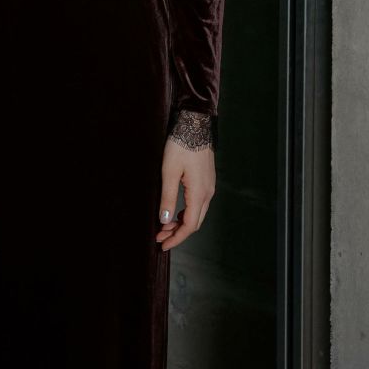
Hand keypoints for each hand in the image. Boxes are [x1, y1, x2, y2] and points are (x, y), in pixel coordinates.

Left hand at [155, 136, 215, 250]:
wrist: (195, 124)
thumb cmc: (181, 145)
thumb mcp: (169, 171)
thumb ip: (167, 197)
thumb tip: (164, 220)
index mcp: (199, 193)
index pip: (189, 225)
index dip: (176, 238)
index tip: (162, 244)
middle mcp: (208, 192)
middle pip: (195, 222)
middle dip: (177, 232)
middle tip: (160, 236)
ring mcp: (209, 186)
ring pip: (197, 213)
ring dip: (181, 222)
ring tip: (164, 225)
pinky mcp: (207, 180)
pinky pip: (199, 203)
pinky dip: (186, 212)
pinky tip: (175, 210)